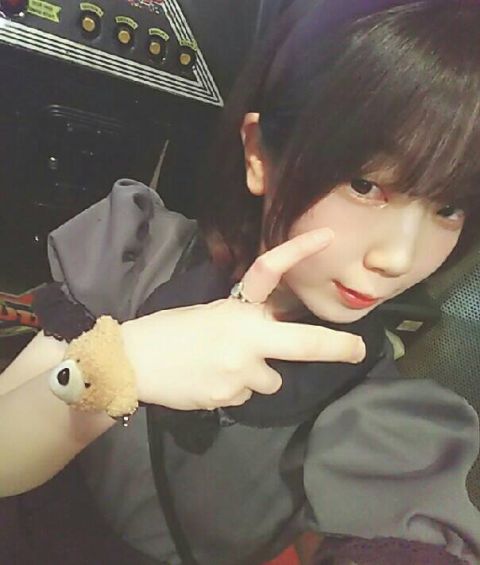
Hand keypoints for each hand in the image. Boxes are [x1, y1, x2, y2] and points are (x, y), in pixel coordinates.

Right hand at [122, 228, 364, 409]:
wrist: (132, 362)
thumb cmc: (168, 330)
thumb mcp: (209, 314)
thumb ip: (244, 324)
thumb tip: (267, 345)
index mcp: (237, 309)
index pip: (268, 272)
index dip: (298, 251)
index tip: (327, 239)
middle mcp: (246, 340)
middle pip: (304, 344)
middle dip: (336, 347)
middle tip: (358, 348)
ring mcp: (240, 373)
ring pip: (270, 379)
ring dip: (256, 374)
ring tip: (222, 367)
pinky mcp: (228, 398)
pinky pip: (245, 395)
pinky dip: (234, 389)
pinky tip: (210, 381)